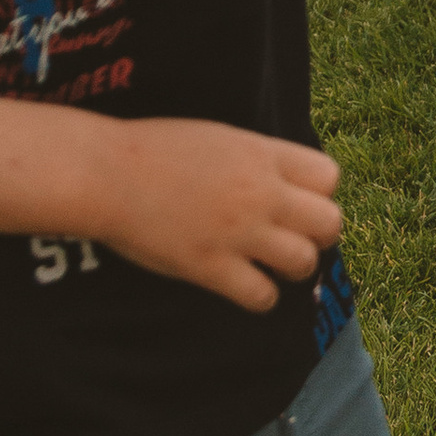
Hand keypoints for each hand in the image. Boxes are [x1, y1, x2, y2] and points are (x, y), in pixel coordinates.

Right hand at [85, 120, 343, 313]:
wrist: (106, 173)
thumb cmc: (154, 149)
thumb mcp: (219, 137)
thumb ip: (257, 158)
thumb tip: (282, 180)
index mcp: (262, 154)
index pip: (329, 177)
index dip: (318, 194)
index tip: (296, 202)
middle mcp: (261, 192)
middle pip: (330, 223)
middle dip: (317, 234)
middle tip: (290, 238)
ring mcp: (238, 231)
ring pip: (304, 262)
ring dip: (292, 268)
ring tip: (270, 265)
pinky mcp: (211, 266)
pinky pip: (262, 296)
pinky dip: (259, 297)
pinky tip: (244, 286)